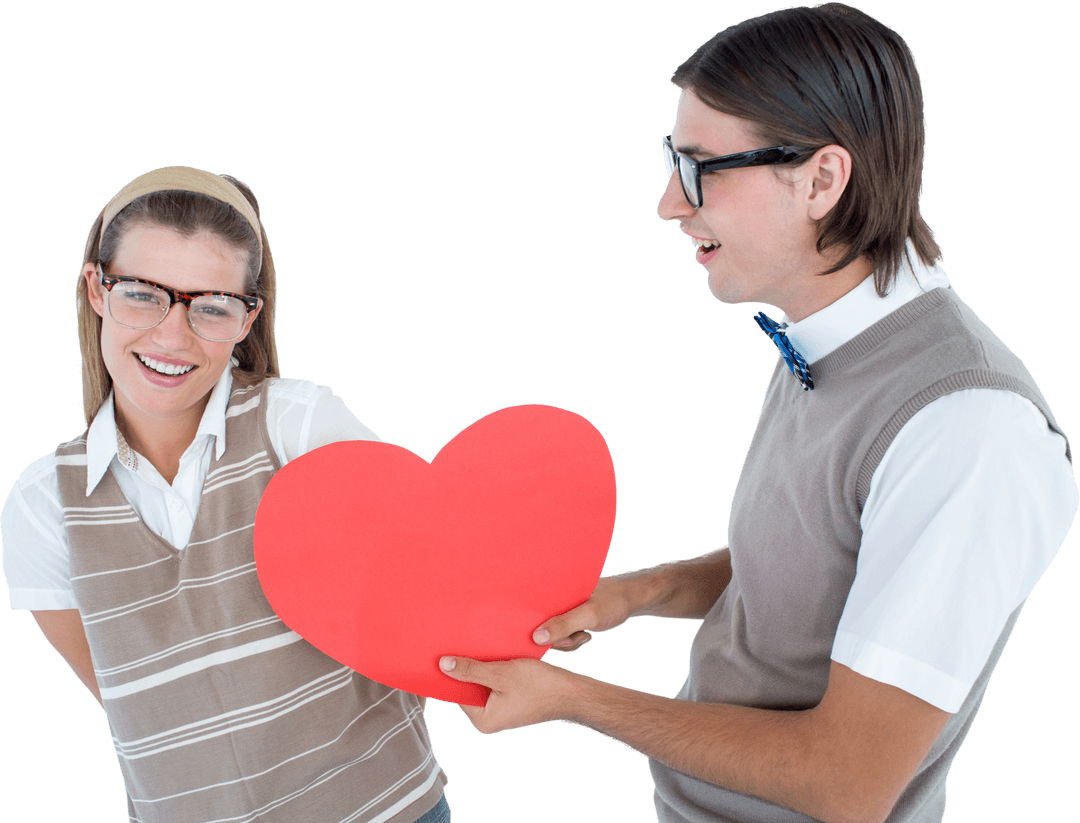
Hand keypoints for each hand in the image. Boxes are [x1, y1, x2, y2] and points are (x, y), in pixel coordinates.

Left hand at [439, 655, 581, 733]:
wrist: (572, 693)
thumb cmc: (539, 686)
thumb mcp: (502, 674)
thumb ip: (471, 670)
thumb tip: (443, 665)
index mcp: (482, 720)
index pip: (457, 692)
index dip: (452, 671)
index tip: (445, 650)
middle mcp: (488, 719)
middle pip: (468, 688)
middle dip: (467, 667)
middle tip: (461, 643)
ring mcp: (499, 711)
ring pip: (482, 683)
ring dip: (481, 666)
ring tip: (479, 646)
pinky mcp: (509, 702)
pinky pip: (494, 683)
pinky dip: (493, 669)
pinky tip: (495, 654)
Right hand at [532, 575, 639, 651]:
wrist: (630, 600)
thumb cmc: (611, 601)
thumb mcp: (588, 615)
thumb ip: (564, 625)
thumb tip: (536, 638)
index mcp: (551, 588)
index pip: (529, 607)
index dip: (530, 625)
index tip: (549, 636)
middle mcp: (551, 599)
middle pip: (538, 626)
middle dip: (557, 639)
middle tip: (578, 636)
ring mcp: (559, 610)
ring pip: (551, 635)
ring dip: (568, 641)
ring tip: (586, 634)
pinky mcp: (567, 619)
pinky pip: (560, 637)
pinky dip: (572, 641)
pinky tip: (586, 635)